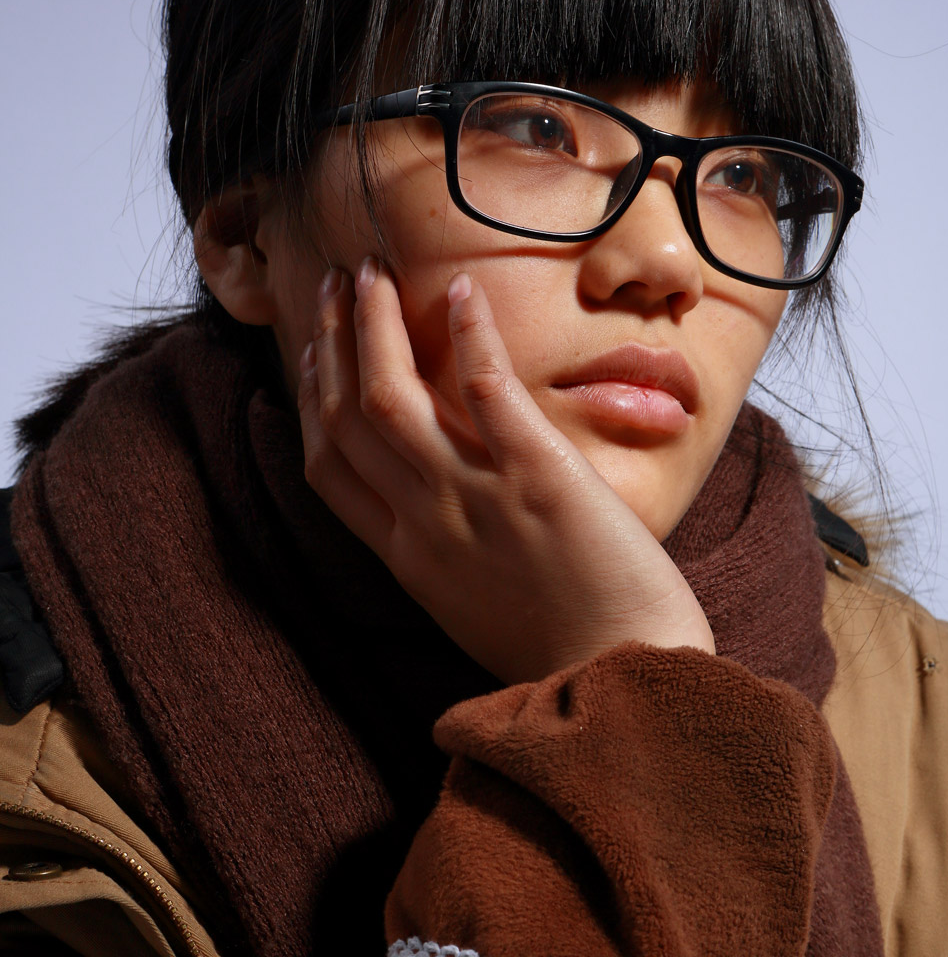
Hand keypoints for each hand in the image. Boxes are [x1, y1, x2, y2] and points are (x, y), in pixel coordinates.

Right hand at [297, 257, 714, 685]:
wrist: (627, 683)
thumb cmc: (564, 652)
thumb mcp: (473, 607)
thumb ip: (443, 553)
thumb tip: (434, 503)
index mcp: (408, 559)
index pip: (328, 467)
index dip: (310, 399)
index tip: (312, 352)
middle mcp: (426, 524)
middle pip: (347, 418)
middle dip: (330, 341)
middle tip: (336, 282)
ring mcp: (477, 499)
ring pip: (391, 397)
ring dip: (372, 326)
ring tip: (372, 272)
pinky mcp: (540, 479)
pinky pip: (486, 392)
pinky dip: (468, 337)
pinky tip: (461, 293)